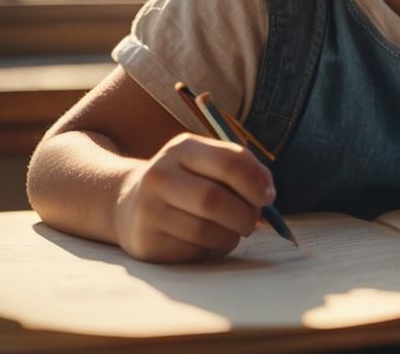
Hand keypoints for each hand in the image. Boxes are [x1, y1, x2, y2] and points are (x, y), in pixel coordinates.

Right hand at [113, 133, 275, 262]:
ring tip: (232, 231)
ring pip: (205, 231)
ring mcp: (149, 210)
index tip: (270, 196)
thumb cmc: (185, 181)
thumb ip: (238, 171)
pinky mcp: (146, 242)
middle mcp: (160, 176)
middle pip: (214, 200)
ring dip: (230, 236)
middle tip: (253, 221)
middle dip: (244, 214)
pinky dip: (211, 250)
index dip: (255, 180)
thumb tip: (267, 195)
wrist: (129, 204)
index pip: (228, 161)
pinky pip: (192, 252)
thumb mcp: (205, 162)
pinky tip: (208, 241)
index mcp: (182, 148)